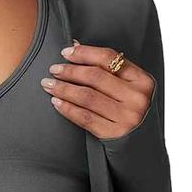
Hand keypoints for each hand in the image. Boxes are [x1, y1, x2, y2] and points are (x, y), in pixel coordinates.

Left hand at [40, 42, 154, 140]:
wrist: (139, 145)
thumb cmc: (129, 110)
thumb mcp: (128, 88)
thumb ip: (107, 69)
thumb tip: (74, 45)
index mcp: (142, 80)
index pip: (108, 58)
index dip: (84, 53)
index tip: (65, 52)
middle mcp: (137, 98)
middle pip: (95, 77)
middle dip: (70, 71)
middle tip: (53, 69)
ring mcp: (127, 117)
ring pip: (87, 97)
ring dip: (64, 89)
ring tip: (49, 84)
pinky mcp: (114, 134)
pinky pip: (84, 117)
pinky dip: (67, 108)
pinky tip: (56, 102)